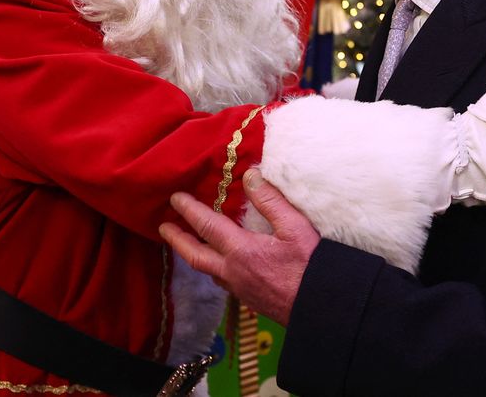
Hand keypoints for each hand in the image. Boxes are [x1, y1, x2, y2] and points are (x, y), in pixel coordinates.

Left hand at [159, 169, 318, 324]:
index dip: (189, 210)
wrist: (322, 310)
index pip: (207, 226)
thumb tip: (250, 176)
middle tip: (164, 228)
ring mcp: (240, 289)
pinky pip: (223, 281)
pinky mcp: (251, 300)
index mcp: (241, 251)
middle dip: (178, 240)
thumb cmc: (312, 267)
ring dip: (195, 255)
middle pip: (195, 256)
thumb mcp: (295, 227)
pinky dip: (215, 268)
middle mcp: (233, 272)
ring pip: (209, 271)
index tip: (175, 198)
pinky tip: (223, 265)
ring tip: (191, 244)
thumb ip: (270, 200)